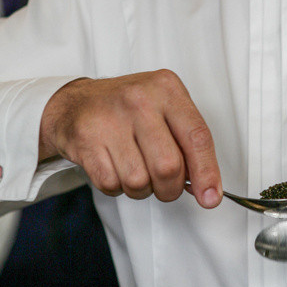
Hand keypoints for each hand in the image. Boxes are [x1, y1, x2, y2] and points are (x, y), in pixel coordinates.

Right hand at [39, 71, 220, 207]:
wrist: (75, 103)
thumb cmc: (127, 109)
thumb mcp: (164, 109)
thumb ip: (188, 143)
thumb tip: (205, 188)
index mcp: (166, 89)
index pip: (197, 137)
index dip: (207, 172)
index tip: (211, 197)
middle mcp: (139, 100)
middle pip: (168, 167)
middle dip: (170, 188)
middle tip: (166, 185)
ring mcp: (110, 119)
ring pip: (139, 181)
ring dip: (141, 189)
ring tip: (135, 169)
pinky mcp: (85, 139)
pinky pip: (111, 184)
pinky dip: (117, 187)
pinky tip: (115, 167)